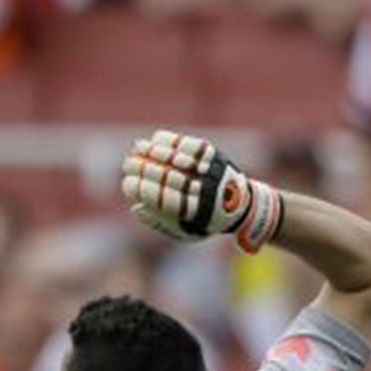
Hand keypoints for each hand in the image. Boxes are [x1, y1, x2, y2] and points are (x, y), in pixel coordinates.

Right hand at [122, 129, 284, 252]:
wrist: (242, 206)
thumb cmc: (205, 219)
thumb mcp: (186, 231)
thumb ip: (161, 222)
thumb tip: (137, 208)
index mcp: (194, 213)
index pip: (162, 199)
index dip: (141, 189)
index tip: (128, 183)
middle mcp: (203, 191)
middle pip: (168, 177)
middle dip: (143, 168)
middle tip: (128, 164)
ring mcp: (210, 171)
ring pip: (177, 158)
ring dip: (153, 151)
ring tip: (137, 148)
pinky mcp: (214, 156)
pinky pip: (189, 145)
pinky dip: (171, 141)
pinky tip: (155, 140)